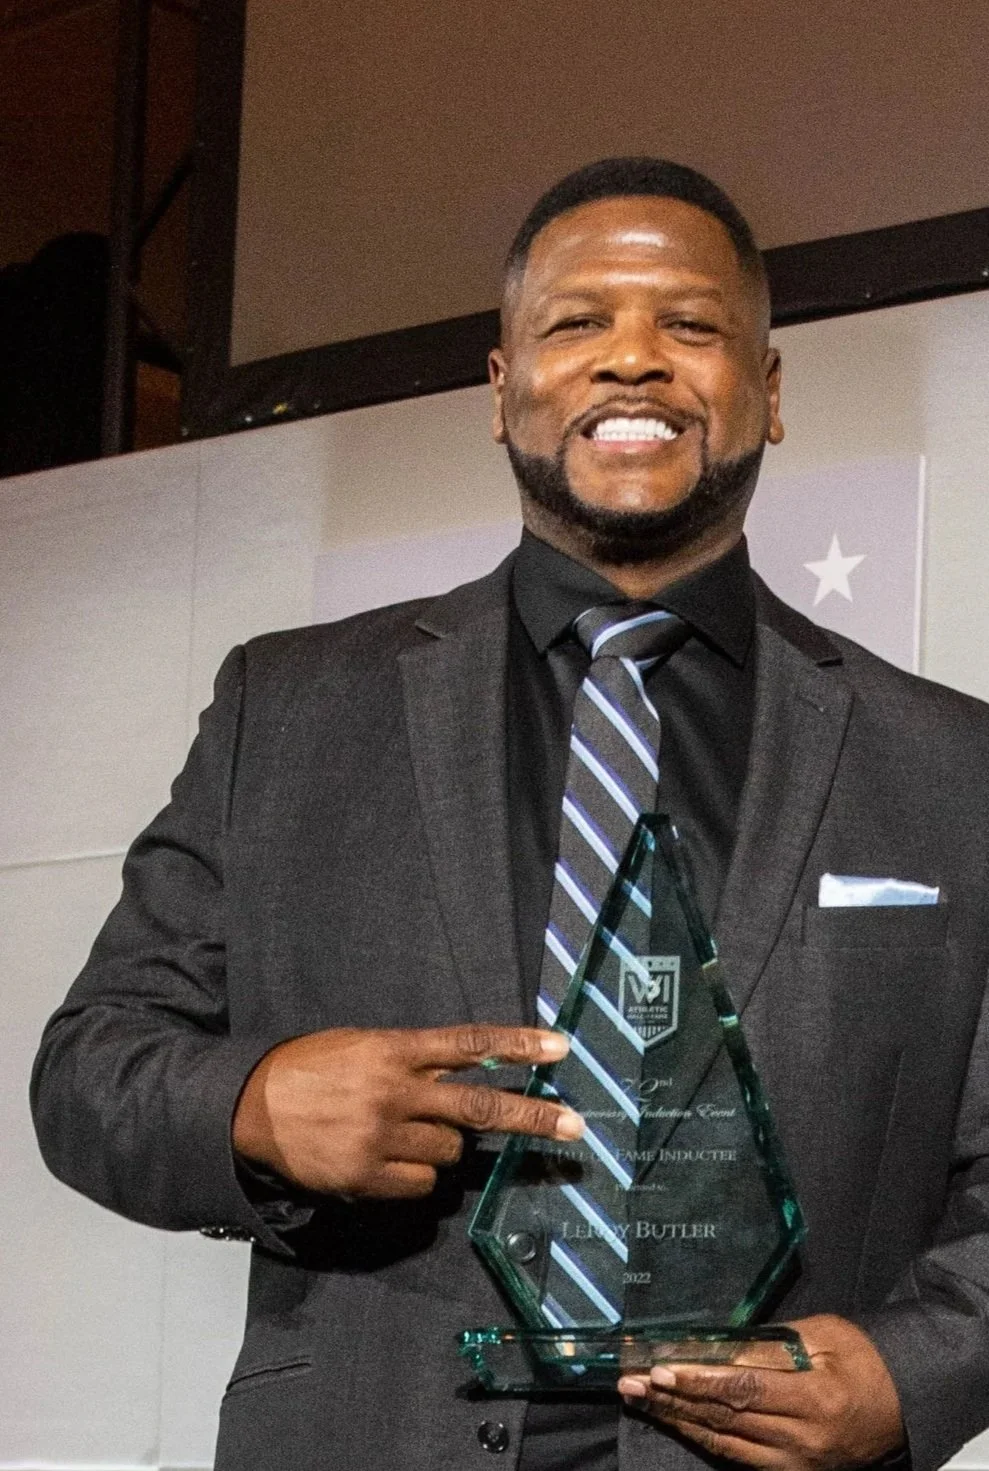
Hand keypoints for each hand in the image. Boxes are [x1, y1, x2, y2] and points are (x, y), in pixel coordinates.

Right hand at [232, 1024, 580, 1197]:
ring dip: (441, 1148)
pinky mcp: (367, 1176)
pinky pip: (420, 1187)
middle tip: (574, 1126)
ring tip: (401, 1135)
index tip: (560, 1047)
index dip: (518, 1045)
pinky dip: (414, 1178)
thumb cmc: (311, 1069)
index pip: (469, 1045)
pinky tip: (385, 1162)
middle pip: (480, 1106)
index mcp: (395, 1051)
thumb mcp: (362, 1048)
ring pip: (450, 1154)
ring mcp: (383, 1137)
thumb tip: (461, 1083)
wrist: (251, 1107)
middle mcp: (396, 1092)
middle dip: (532, 1117)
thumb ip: (411, 1063)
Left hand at [617, 1315, 904, 1468]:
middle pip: (726, 1420)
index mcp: (815, 1399)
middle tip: (631, 1383)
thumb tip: (719, 1346)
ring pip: (724, 1443)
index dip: (699, 1382)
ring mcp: (796, 1462)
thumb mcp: (824, 1336)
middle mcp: (803, 1439)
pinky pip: (737, 1457)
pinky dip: (703, 1437)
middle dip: (673, 1400)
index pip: (744, 1391)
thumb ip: (772, 1344)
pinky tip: (676, 1420)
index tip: (660, 1370)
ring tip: (641, 1400)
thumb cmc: (863, 1359)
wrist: (902, 1404)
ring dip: (678, 1420)